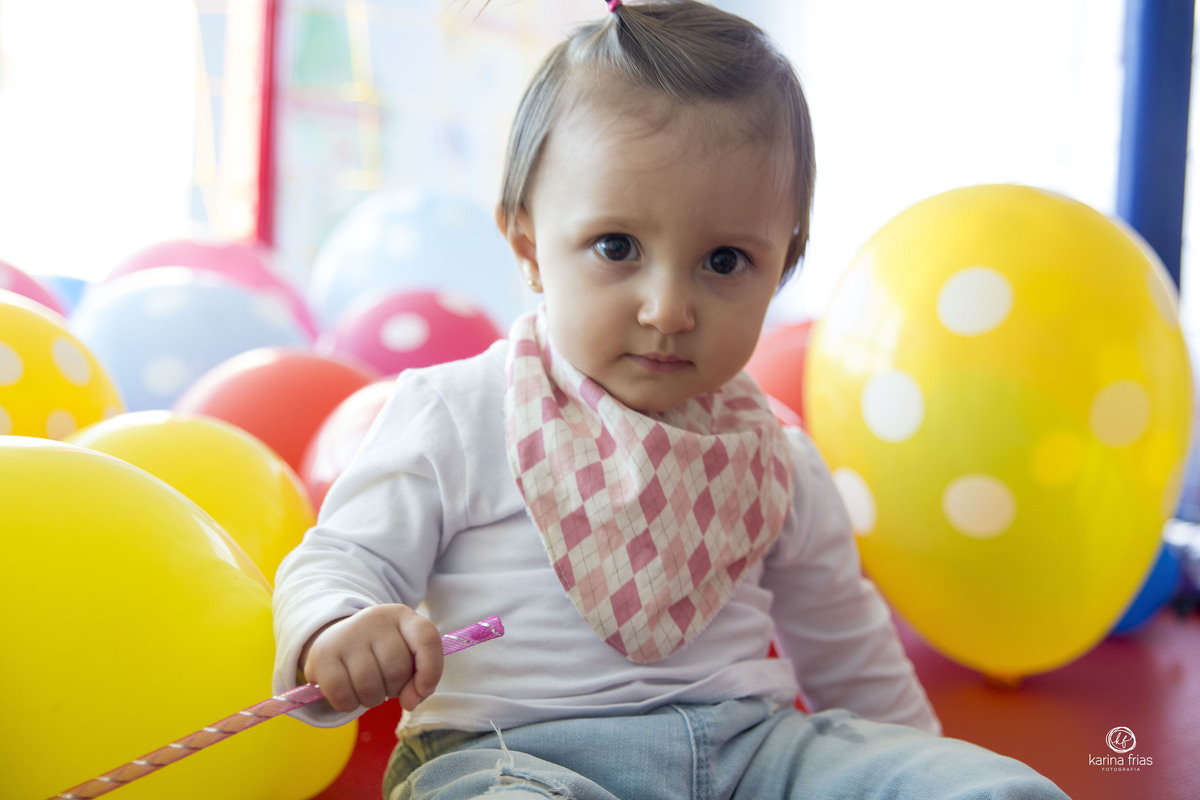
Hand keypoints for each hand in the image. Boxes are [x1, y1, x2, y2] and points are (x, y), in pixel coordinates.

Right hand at [300, 604, 443, 713]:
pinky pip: (343, 696)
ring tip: (368, 688)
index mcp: (402, 616)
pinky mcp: (323, 655)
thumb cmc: (379, 653)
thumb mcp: (405, 656)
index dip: (431, 671)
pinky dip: (349, 704)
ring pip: (370, 687)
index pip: (427, 639)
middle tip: (385, 683)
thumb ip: (419, 679)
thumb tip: (410, 703)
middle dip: (395, 689)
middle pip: (397, 670)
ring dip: (372, 699)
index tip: (423, 691)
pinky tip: (349, 693)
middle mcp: (375, 619)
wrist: (335, 640)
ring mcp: (347, 635)